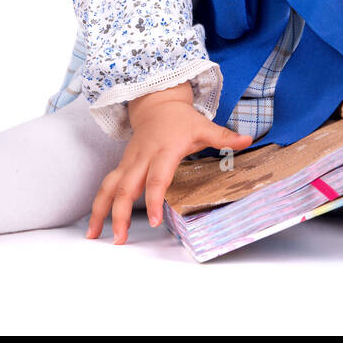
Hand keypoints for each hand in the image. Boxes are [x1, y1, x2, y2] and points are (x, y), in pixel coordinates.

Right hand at [85, 82, 253, 244]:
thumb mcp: (203, 126)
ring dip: (100, 212)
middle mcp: (141, 159)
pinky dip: (99, 205)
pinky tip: (96, 225)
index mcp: (163, 152)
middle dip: (120, 214)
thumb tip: (248, 139)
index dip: (153, 199)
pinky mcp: (122, 166)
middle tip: (120, 239)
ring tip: (94, 236)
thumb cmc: (181, 119)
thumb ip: (223, 137)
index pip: (156, 178)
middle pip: (125, 188)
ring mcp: (128, 162)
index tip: (153, 220)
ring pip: (108, 187)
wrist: (156, 103)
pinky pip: (107, 186)